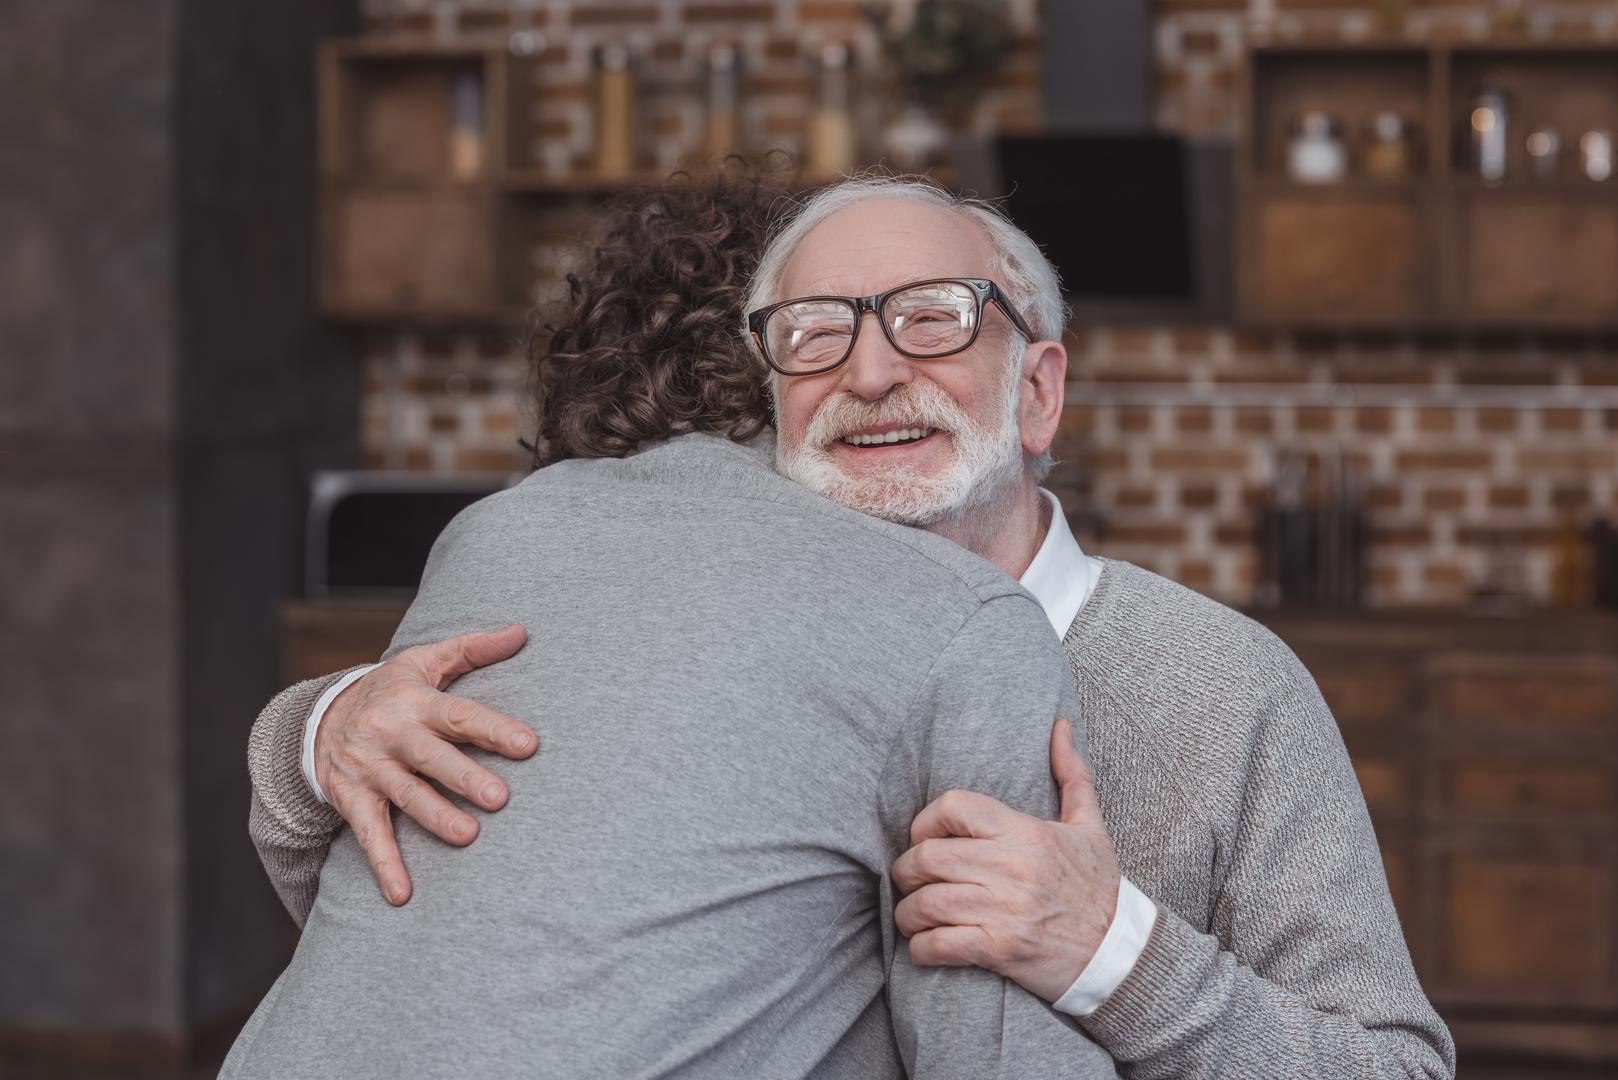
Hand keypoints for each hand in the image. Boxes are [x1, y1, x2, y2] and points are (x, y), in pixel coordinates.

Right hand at [314, 624, 536, 906]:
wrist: (315, 719)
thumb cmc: (389, 690)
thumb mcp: (423, 662)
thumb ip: (473, 648)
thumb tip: (522, 631)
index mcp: (415, 702)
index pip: (460, 715)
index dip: (494, 729)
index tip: (528, 744)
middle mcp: (392, 736)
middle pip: (433, 758)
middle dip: (465, 777)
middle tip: (501, 798)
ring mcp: (371, 770)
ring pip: (405, 796)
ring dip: (435, 817)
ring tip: (468, 836)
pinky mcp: (352, 800)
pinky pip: (368, 835)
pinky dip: (384, 866)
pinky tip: (402, 895)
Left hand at [891, 717, 1119, 1002]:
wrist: (1118, 953)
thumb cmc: (1097, 887)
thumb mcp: (1090, 826)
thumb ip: (1071, 773)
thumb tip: (1059, 725)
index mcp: (1025, 833)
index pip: (953, 807)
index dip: (925, 821)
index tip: (924, 838)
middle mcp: (1011, 868)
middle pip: (927, 857)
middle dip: (907, 871)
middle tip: (910, 880)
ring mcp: (1003, 911)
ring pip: (926, 903)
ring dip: (907, 912)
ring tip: (912, 914)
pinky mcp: (999, 950)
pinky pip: (939, 945)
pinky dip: (921, 948)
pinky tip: (925, 945)